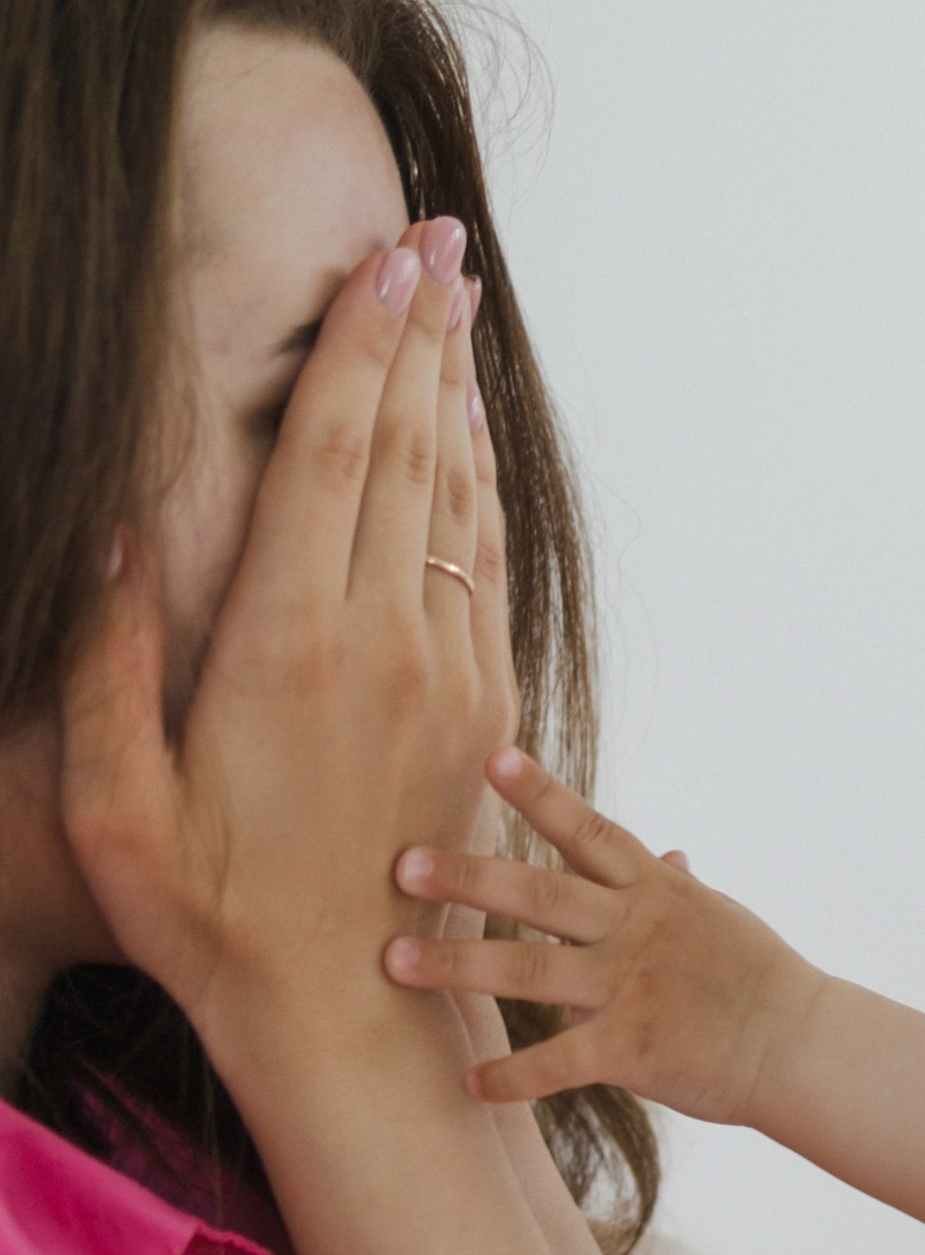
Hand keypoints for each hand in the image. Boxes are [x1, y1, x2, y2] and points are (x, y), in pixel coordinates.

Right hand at [61, 221, 513, 1087]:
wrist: (353, 1017)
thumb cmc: (210, 917)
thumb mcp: (116, 801)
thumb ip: (108, 661)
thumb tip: (117, 527)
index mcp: (287, 643)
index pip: (333, 454)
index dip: (358, 347)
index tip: (382, 259)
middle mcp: (385, 639)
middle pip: (409, 449)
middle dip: (420, 334)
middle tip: (435, 237)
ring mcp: (448, 670)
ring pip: (459, 495)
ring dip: (456, 391)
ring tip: (457, 301)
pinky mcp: (482, 705)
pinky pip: (486, 563)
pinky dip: (479, 481)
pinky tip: (466, 433)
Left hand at [384, 751, 824, 1125]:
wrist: (800, 1045)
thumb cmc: (758, 980)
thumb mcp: (718, 919)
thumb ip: (675, 889)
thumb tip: (668, 854)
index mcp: (653, 892)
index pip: (587, 830)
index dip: (538, 793)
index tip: (489, 757)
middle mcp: (636, 930)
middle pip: (538, 894)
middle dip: (466, 878)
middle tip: (401, 865)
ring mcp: (631, 988)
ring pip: (530, 970)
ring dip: (457, 967)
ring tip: (393, 963)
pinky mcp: (633, 1049)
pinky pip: (558, 1062)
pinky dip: (512, 1076)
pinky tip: (469, 1084)